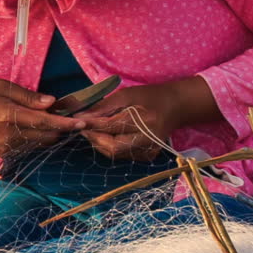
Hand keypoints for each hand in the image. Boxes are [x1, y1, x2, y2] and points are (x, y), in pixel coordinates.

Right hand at [0, 79, 86, 156]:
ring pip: (39, 145)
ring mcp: (6, 147)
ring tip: (56, 122)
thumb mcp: (2, 86)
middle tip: (72, 117)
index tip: (82, 123)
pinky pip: (29, 149)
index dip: (65, 124)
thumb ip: (28, 96)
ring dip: (51, 135)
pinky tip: (38, 129)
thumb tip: (51, 103)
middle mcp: (8, 136)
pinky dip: (38, 140)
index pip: (43, 122)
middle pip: (45, 137)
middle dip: (61, 129)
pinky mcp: (4, 153)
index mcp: (8, 116)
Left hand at [77, 77, 220, 159]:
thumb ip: (104, 107)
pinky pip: (122, 155)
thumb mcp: (126, 94)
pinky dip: (110, 146)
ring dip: (100, 143)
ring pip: (115, 153)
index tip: (77, 120)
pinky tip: (108, 136)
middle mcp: (148, 139)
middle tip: (84, 128)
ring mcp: (149, 151)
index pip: (111, 126)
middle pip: (112, 147)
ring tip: (93, 130)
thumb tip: (81, 116)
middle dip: (94, 138)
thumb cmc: (149, 97)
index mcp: (145, 120)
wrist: (174, 107)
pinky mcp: (147, 157)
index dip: (92, 125)